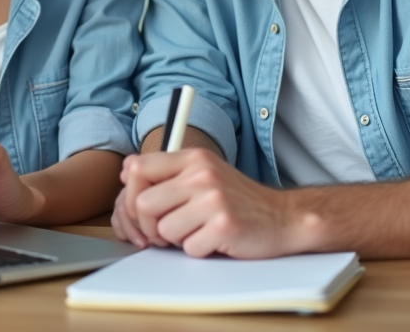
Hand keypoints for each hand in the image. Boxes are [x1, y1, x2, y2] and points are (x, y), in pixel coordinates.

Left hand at [113, 148, 308, 258]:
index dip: (131, 194)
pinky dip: (199, 250)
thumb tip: (127, 171)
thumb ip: (167, 171)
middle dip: (149, 226)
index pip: (138, 167)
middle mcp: (202, 174)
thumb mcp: (204, 173)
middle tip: (165, 232)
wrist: (282, 218)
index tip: (141, 208)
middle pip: (144, 204)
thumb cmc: (238, 200)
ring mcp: (214, 200)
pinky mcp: (224, 227)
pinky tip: (214, 240)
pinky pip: (189, 248)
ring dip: (176, 239)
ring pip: (164, 230)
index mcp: (194, 158)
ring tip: (197, 232)